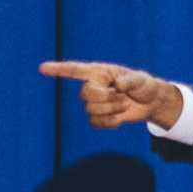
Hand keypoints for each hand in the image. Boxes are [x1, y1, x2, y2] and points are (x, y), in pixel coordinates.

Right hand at [39, 59, 185, 129]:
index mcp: (99, 72)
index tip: (42, 68)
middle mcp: (93, 86)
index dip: (58, 70)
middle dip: (106, 98)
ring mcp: (94, 103)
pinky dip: (110, 122)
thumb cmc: (144, 85)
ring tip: (124, 104)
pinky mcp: (98, 117)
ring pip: (91, 110)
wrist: (150, 103)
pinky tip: (119, 118)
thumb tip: (116, 85)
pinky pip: (95, 123)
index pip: (74, 70)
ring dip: (112, 110)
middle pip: (85, 94)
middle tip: (123, 96)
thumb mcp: (140, 79)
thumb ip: (129, 80)